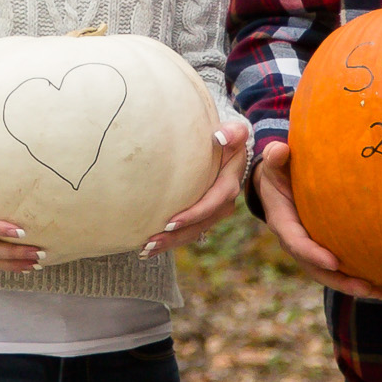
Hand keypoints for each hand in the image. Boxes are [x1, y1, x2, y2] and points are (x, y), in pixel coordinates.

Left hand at [141, 120, 250, 257]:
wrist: (232, 149)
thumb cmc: (229, 139)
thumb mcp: (235, 132)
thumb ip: (233, 132)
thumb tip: (221, 136)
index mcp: (229, 184)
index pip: (212, 203)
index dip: (193, 214)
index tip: (170, 222)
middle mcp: (223, 202)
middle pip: (200, 225)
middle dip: (176, 236)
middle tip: (150, 243)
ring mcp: (213, 211)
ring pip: (194, 232)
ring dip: (171, 242)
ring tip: (145, 249)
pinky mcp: (203, 215)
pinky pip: (189, 231)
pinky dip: (172, 239)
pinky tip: (150, 246)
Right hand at [251, 141, 381, 298]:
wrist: (274, 183)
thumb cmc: (278, 169)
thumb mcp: (274, 162)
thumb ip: (275, 157)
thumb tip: (281, 149)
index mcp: (282, 222)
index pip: (297, 243)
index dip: (313, 254)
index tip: (334, 262)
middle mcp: (294, 241)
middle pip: (316, 269)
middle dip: (340, 281)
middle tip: (366, 288)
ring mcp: (308, 248)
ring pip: (328, 274)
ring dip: (352, 286)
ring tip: (381, 293)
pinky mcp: (320, 249)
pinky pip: (337, 269)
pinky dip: (356, 277)